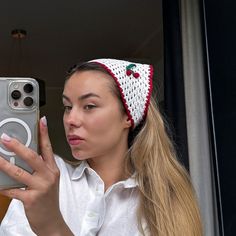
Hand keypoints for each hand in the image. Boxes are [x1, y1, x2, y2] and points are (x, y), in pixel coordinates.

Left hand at [0, 117, 72, 234]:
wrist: (51, 220)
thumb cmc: (48, 199)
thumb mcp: (48, 181)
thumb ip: (38, 169)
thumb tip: (21, 158)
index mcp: (53, 169)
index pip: (48, 148)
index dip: (44, 134)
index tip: (41, 121)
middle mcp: (48, 175)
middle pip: (33, 157)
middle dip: (18, 146)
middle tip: (5, 138)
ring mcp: (41, 187)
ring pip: (20, 172)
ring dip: (5, 165)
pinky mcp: (32, 199)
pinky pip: (13, 190)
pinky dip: (4, 187)